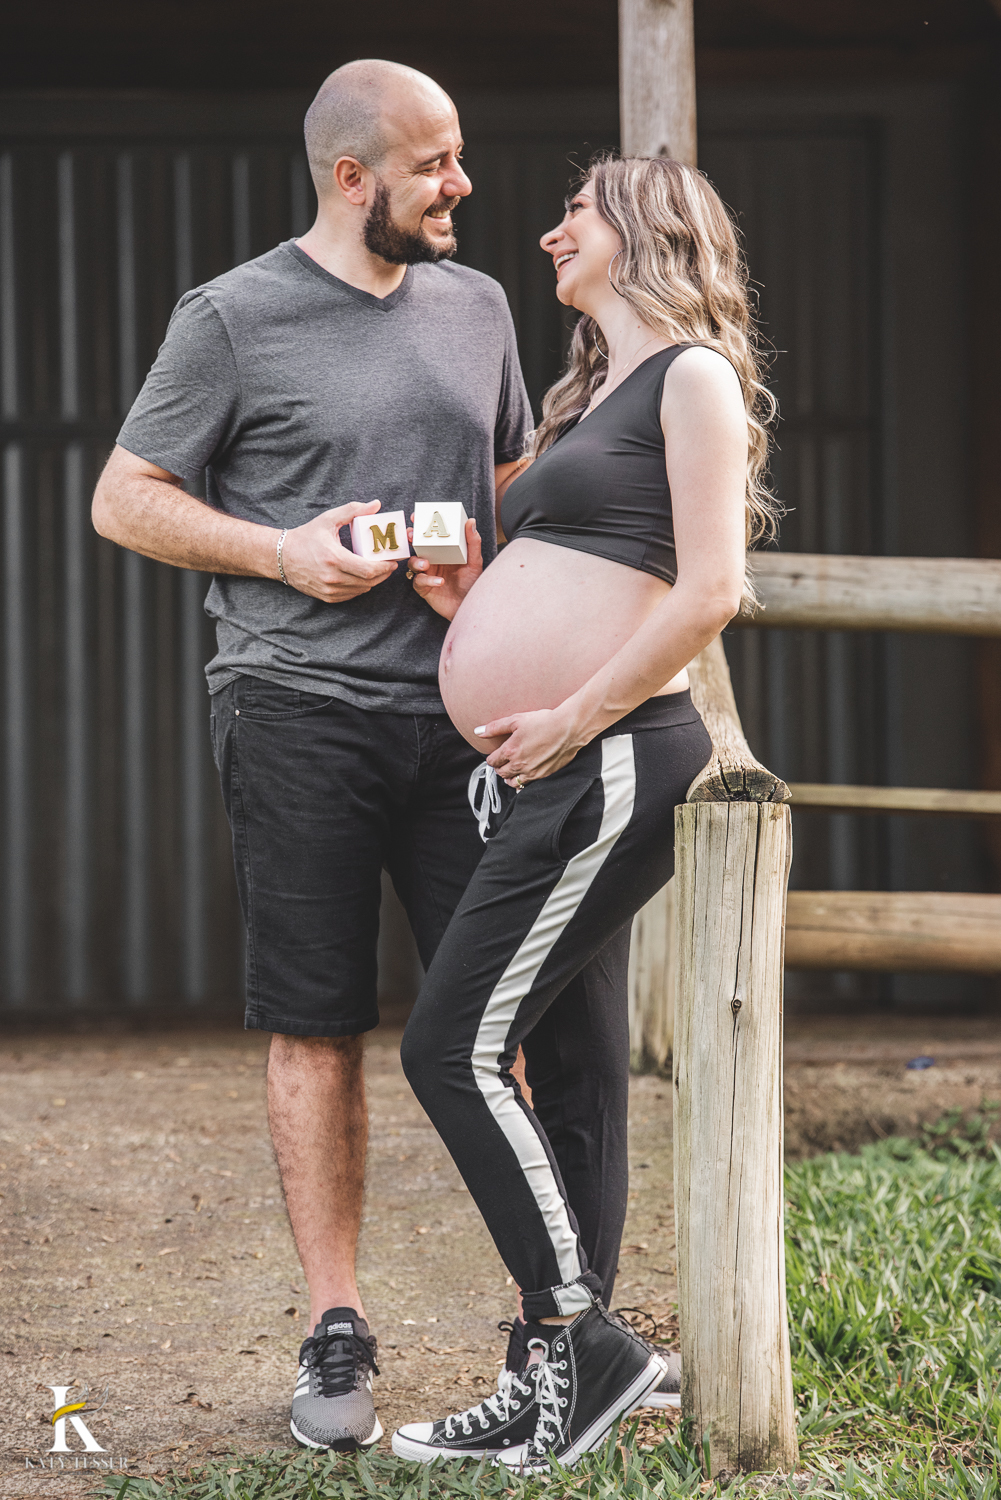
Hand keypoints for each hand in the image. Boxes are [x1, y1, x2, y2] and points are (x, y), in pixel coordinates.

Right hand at [280, 501, 397, 602]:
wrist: (282, 557)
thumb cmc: (306, 537)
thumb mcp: (328, 519)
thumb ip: (353, 510)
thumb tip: (375, 504)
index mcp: (335, 558)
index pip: (369, 570)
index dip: (385, 568)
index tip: (392, 561)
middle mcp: (332, 577)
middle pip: (368, 582)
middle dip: (383, 574)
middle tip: (389, 565)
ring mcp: (329, 590)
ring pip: (361, 590)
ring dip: (373, 581)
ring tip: (378, 570)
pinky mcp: (326, 597)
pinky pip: (351, 595)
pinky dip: (360, 587)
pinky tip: (362, 577)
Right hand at [408, 518, 482, 619]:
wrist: (470, 606)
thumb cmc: (472, 583)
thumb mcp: (475, 561)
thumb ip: (473, 542)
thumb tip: (471, 521)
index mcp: (443, 551)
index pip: (429, 535)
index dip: (421, 526)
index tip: (416, 517)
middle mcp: (433, 560)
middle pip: (416, 546)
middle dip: (411, 539)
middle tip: (412, 535)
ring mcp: (427, 574)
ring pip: (413, 563)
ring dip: (417, 561)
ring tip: (426, 564)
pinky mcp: (424, 588)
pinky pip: (419, 581)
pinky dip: (427, 580)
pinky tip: (439, 582)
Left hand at [477, 705, 584, 785]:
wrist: (569, 729)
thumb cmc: (544, 721)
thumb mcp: (516, 720)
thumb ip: (495, 727)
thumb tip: (478, 731)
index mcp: (510, 750)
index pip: (493, 761)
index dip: (492, 758)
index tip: (494, 756)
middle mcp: (519, 764)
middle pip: (501, 773)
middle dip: (499, 768)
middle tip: (501, 763)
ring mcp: (531, 772)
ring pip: (513, 782)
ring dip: (509, 777)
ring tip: (511, 770)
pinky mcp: (543, 775)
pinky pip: (527, 786)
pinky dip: (522, 784)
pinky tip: (523, 778)